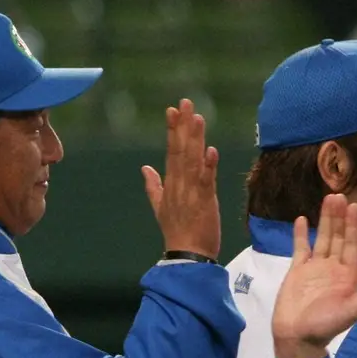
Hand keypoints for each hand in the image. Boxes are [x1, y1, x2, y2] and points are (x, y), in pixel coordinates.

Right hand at [141, 99, 220, 255]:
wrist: (187, 256)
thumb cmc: (177, 232)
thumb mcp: (161, 207)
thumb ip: (153, 186)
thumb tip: (145, 168)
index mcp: (171, 184)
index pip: (172, 151)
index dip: (173, 130)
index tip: (173, 109)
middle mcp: (179, 184)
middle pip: (181, 150)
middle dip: (183, 125)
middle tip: (185, 102)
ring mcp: (191, 192)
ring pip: (193, 160)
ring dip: (195, 139)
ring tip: (197, 117)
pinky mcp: (205, 202)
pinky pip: (206, 181)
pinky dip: (209, 166)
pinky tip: (211, 150)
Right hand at [271, 194, 356, 357]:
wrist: (297, 338)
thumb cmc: (325, 326)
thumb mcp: (351, 312)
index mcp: (348, 276)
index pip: (353, 246)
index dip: (355, 227)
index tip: (355, 207)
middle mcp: (333, 268)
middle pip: (339, 238)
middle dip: (340, 217)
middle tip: (340, 194)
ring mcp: (315, 268)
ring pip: (322, 238)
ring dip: (325, 220)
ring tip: (327, 199)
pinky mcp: (298, 270)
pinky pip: (301, 248)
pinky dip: (301, 234)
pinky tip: (302, 219)